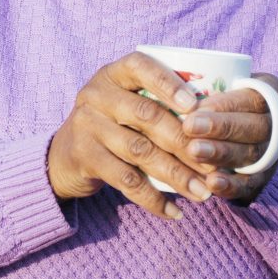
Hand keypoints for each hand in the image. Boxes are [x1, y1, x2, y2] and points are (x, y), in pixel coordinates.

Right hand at [47, 52, 220, 219]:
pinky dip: (153, 199)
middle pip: (147, 114)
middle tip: (214, 165)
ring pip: (140, 150)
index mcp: (113, 74)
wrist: (63, 156)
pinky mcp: (85, 157)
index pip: (141, 67)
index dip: (168, 83)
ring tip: (202, 193)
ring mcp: (87, 125)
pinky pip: (125, 180)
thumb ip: (157, 102)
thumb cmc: (112, 125)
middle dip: (185, 142)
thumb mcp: (125, 103)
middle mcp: (96, 95)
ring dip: (176, 174)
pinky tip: (174, 211)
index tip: (196, 106)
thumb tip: (214, 122)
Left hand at [179, 73, 277, 204]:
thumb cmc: (217, 99)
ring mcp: (273, 152)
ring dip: (221, 154)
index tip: (195, 107)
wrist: (237, 129)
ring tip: (193, 152)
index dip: (225, 104)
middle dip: (220, 128)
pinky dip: (231, 185)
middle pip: (254, 126)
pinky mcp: (262, 178)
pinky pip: (250, 184)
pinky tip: (211, 183)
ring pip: (251, 154)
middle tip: (188, 127)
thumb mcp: (218, 83)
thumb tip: (171, 89)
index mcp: (269, 93)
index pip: (251, 98)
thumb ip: (201, 84)